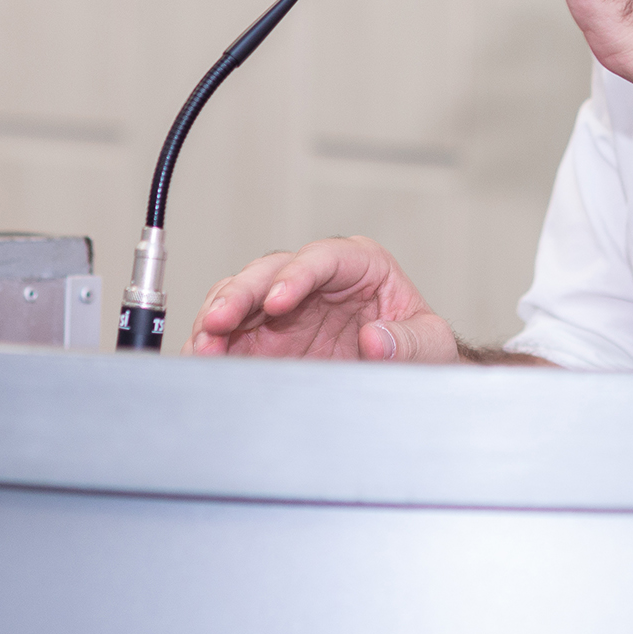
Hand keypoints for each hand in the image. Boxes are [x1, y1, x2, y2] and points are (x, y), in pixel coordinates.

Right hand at [188, 237, 456, 360]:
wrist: (409, 374)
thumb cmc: (420, 347)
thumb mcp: (431, 344)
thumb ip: (409, 341)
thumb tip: (377, 339)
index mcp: (360, 265)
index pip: (322, 258)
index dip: (295, 277)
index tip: (277, 303)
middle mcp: (316, 278)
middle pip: (269, 272)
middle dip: (239, 294)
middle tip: (218, 322)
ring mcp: (286, 307)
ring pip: (240, 296)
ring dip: (216, 318)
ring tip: (202, 345)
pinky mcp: (266, 337)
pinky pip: (230, 333)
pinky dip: (212, 344)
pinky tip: (201, 359)